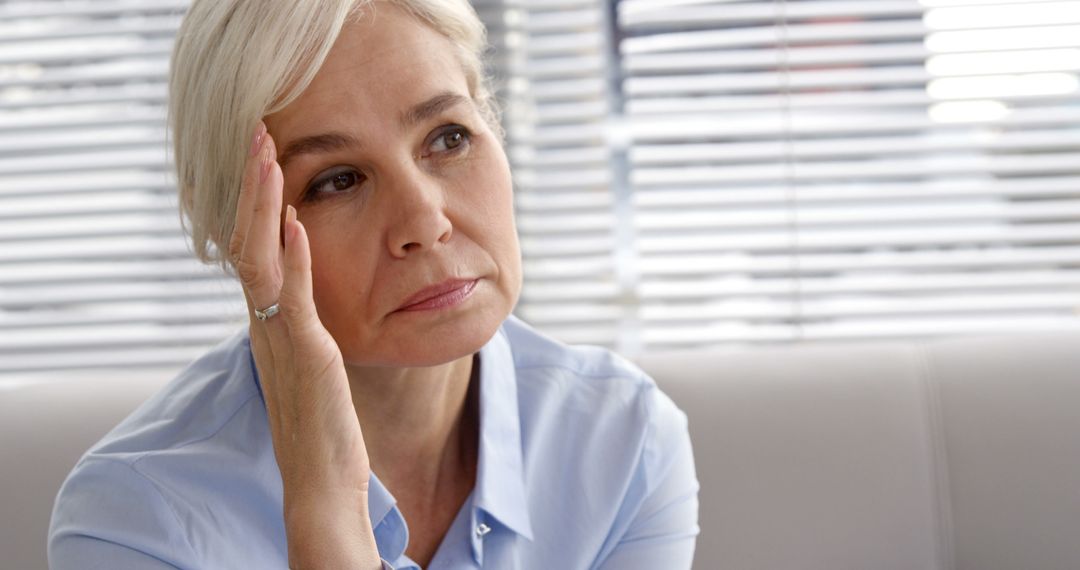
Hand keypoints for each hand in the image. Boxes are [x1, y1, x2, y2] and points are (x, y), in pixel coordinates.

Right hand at [230, 121, 380, 568]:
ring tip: (267, 156)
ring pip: (261, 258)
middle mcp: (266, 322)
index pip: (255, 244)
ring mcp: (281, 337)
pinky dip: (294, 258)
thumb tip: (306, 283)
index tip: (264, 150)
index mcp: (270, 319)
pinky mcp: (305, 355)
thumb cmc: (323, 422)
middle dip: (254, 183)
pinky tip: (298, 221)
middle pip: (249, 239)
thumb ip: (305, 318)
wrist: (320, 479)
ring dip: (265, 204)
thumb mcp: (313, 358)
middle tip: (257, 131)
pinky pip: (294, 299)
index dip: (256, 197)